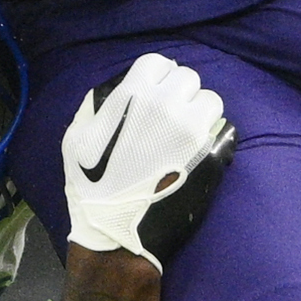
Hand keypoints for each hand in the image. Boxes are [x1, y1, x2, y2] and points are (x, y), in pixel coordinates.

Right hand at [59, 54, 235, 269]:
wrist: (118, 236)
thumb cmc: (91, 187)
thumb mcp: (75, 138)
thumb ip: (96, 105)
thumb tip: (117, 90)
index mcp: (134, 95)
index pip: (160, 64)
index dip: (156, 79)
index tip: (153, 97)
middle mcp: (168, 106)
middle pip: (188, 79)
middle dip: (179, 95)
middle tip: (168, 120)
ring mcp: (195, 131)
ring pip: (211, 102)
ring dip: (199, 114)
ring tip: (185, 136)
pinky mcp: (213, 156)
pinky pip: (224, 131)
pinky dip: (214, 138)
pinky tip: (198, 153)